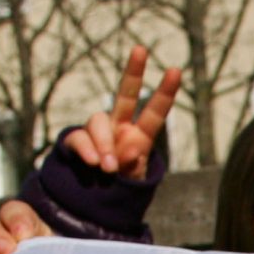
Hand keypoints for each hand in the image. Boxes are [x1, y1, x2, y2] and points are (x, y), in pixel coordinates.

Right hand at [67, 45, 182, 176]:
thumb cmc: (120, 189)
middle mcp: (119, 128)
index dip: (165, 93)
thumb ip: (135, 167)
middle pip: (126, 95)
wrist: (92, 203)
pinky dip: (86, 149)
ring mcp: (98, 134)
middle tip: (141, 50)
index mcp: (139, 136)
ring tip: (108, 168)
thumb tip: (133, 149)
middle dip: (134, 72)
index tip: (175, 71)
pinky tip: (93, 162)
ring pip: (97, 121)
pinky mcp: (78, 143)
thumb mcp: (133, 182)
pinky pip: (78, 138)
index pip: (154, 112)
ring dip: (104, 143)